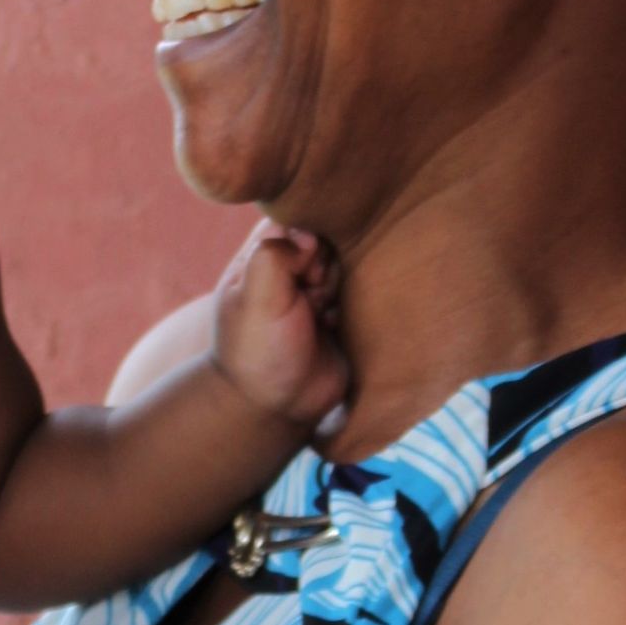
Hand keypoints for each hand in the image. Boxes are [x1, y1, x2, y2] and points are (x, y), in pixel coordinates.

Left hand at [210, 222, 346, 426]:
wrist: (276, 407)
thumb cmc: (256, 351)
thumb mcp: (254, 299)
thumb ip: (275, 256)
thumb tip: (310, 236)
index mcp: (266, 250)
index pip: (302, 217)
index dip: (310, 243)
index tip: (304, 274)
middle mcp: (296, 263)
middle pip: (334, 239)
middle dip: (329, 271)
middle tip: (313, 301)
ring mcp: (324, 287)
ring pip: (355, 265)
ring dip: (342, 293)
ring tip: (322, 318)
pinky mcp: (348, 311)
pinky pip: (371, 294)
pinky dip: (361, 310)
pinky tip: (338, 330)